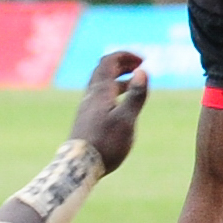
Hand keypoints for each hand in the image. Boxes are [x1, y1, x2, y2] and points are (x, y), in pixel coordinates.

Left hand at [67, 51, 148, 173]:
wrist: (79, 165)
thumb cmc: (105, 143)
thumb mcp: (126, 119)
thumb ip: (136, 95)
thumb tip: (143, 71)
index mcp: (100, 91)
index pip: (109, 62)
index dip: (125, 56)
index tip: (142, 60)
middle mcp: (91, 96)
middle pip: (103, 70)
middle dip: (122, 64)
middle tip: (139, 66)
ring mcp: (87, 107)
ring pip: (102, 84)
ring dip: (118, 78)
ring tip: (134, 84)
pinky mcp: (87, 119)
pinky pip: (100, 97)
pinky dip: (113, 93)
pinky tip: (121, 105)